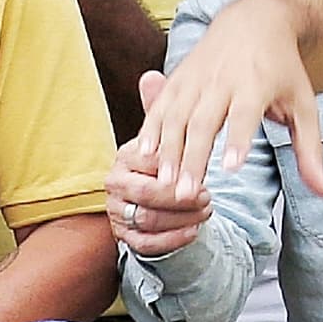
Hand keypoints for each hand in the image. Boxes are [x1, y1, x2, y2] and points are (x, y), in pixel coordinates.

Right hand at [108, 69, 215, 256]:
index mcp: (124, 156)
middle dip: (179, 198)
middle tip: (208, 196)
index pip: (150, 163)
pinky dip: (172, 241)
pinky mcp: (124, 238)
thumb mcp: (170, 133)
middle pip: (144, 195)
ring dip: (181, 219)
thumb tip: (150, 76)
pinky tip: (194, 233)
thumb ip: (162, 109)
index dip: (178, 168)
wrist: (165, 197)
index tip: (204, 169)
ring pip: (147, 221)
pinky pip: (145, 245)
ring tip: (207, 212)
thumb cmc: (170, 160)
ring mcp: (116, 213)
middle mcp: (114, 185)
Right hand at [126, 0, 322, 208]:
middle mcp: (223, 79)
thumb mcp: (303, 104)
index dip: (238, 139)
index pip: (245, 113)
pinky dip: (150, 127)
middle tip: (187, 193)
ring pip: (177, 115)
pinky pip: (160, 105)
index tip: (231, 168)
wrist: (254, 21)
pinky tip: (144, 153)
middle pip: (204, 121)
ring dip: (168, 150)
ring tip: (164, 182)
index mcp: (256, 83)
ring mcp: (196, 77)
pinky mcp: (178, 77)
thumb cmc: (282, 69)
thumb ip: (310, 150)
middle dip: (194, 157)